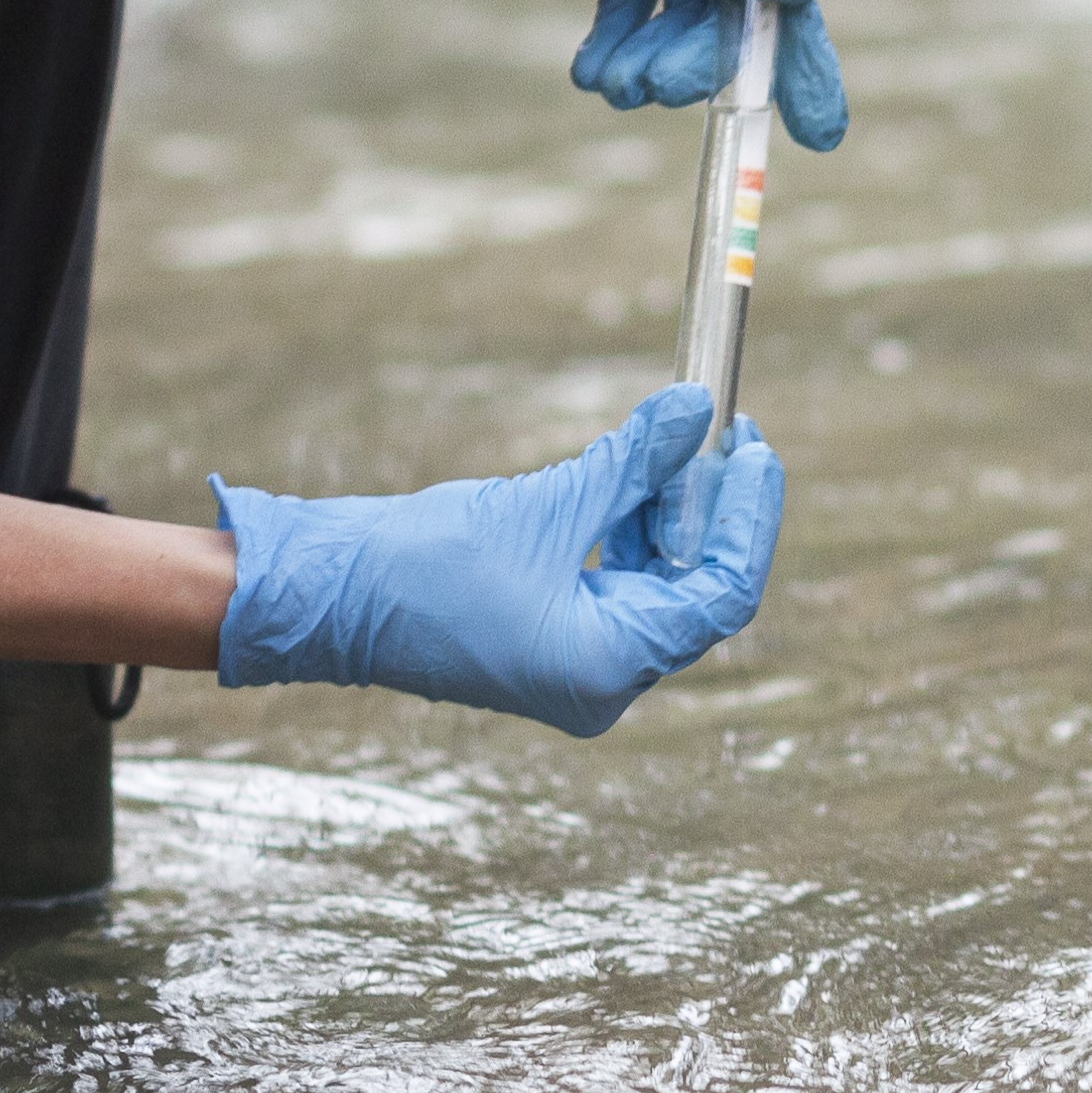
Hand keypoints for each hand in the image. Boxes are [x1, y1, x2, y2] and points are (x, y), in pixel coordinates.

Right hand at [213, 386, 781, 735]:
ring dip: (671, 511)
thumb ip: (633, 463)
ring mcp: (579, 666)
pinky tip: (633, 473)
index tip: (756, 446)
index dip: (749, 517)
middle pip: (697, 590)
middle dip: (713, 507)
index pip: (723, 595)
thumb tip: (698, 411)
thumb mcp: (547, 504)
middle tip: (725, 428)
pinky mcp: (555, 641)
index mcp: (610, 667)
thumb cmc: (428, 562)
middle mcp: (604, 681)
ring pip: (658, 582)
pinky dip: (631, 530)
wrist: (335, 595)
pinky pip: (618, 585)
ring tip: (676, 435)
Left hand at [334, 0, 849, 149]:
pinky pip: (644, 14)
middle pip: (737, 0)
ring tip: (609, 84)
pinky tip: (592, 72)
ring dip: (653, 60)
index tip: (813, 127)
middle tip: (658, 92)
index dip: (795, 44)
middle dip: (700, 57)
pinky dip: (623, 46)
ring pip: (688, 18)